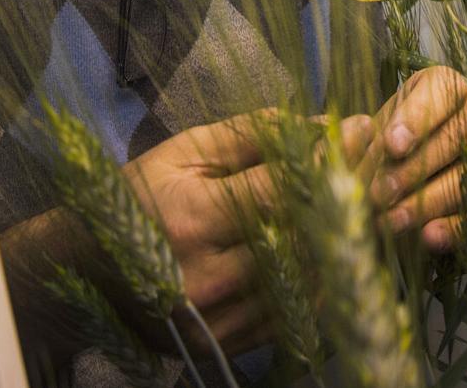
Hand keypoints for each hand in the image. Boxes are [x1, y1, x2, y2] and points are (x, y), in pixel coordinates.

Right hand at [122, 110, 374, 355]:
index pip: (281, 187)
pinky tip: (343, 251)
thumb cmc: (139, 197)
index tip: (364, 130)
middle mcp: (206, 274)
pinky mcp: (224, 342)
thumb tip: (318, 124)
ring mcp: (217, 317)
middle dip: (348, 197)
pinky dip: (326, 281)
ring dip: (346, 241)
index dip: (329, 157)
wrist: (84, 270)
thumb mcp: (183, 152)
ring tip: (373, 204)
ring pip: (306, 278)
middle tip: (382, 166)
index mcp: (193, 218)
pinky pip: (294, 313)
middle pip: (302, 235)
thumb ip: (251, 136)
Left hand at [361, 65, 466, 252]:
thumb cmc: (389, 150)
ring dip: (429, 201)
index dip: (417, 117)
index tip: (392, 145)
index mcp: (446, 88)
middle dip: (415, 168)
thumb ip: (351, 135)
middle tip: (378, 194)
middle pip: (457, 134)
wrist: (414, 184)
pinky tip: (428, 236)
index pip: (441, 90)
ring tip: (391, 221)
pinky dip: (455, 226)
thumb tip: (329, 129)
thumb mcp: (369, 134)